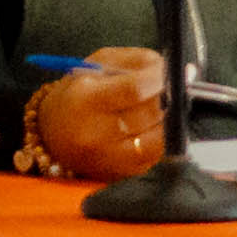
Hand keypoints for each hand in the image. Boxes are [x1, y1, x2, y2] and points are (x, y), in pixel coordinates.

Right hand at [27, 48, 169, 180]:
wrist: (54, 135)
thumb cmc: (80, 92)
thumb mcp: (100, 64)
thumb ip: (140, 61)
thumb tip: (182, 70)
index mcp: (85, 100)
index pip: (134, 89)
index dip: (160, 78)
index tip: (171, 70)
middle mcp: (94, 134)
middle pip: (150, 114)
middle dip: (168, 97)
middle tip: (172, 87)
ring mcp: (109, 159)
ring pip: (160, 138)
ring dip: (169, 119)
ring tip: (163, 107)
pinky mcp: (122, 175)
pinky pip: (157, 156)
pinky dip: (163, 139)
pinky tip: (155, 127)